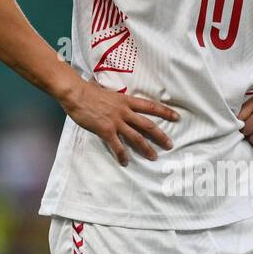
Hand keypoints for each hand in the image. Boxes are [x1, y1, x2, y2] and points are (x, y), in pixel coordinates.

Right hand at [61, 80, 178, 166]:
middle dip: (160, 136)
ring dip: (146, 148)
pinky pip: (117, 146)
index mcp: (127, 101)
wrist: (76, 93)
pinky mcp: (106, 130)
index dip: (164, 112)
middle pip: (148, 125)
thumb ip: (116, 99)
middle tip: (170, 145)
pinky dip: (122, 155)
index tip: (176, 117)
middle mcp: (125, 112)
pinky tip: (126, 162)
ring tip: (154, 157)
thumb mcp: (108, 92)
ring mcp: (116, 122)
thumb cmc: (89, 91)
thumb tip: (116, 98)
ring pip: (136, 137)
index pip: (150, 106)